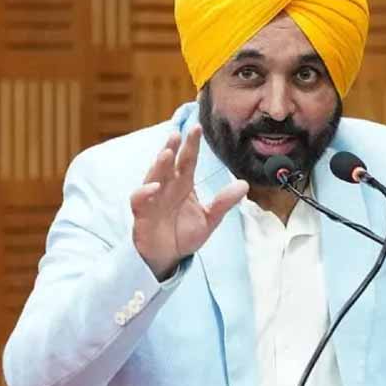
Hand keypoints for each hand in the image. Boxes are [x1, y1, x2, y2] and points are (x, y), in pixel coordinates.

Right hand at [131, 125, 248, 279]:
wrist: (168, 257)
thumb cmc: (184, 235)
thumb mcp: (209, 219)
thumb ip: (224, 202)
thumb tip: (244, 185)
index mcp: (183, 184)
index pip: (188, 160)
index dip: (192, 145)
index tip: (197, 127)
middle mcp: (167, 186)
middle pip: (169, 163)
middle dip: (172, 148)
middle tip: (177, 133)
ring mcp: (153, 198)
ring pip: (154, 176)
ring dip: (159, 165)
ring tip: (166, 153)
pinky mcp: (142, 212)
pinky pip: (140, 199)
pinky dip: (146, 192)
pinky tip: (154, 186)